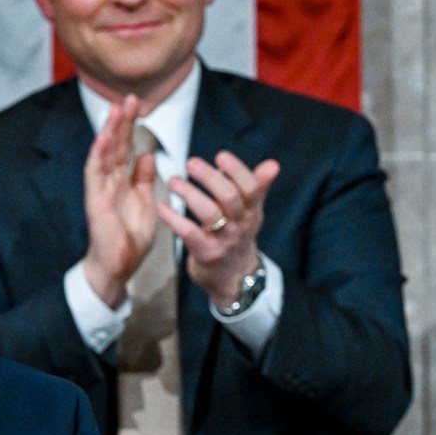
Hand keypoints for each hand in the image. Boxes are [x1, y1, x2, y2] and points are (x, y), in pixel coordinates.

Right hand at [80, 94, 162, 308]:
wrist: (118, 266)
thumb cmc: (129, 239)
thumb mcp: (145, 203)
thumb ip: (144, 179)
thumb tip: (147, 155)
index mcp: (122, 181)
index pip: (126, 147)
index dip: (131, 126)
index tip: (139, 105)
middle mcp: (109, 181)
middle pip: (114, 145)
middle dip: (121, 121)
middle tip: (129, 97)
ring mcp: (100, 189)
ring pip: (103, 154)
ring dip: (109, 131)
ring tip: (115, 109)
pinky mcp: (95, 201)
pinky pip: (94, 175)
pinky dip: (97, 156)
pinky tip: (102, 139)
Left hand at [157, 151, 279, 307]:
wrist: (233, 278)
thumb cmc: (237, 237)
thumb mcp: (251, 213)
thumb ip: (257, 187)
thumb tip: (273, 164)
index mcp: (251, 210)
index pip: (251, 187)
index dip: (237, 170)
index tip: (221, 156)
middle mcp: (241, 225)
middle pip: (229, 197)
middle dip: (210, 178)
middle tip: (191, 162)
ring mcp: (224, 241)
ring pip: (209, 214)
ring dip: (190, 194)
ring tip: (173, 181)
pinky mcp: (206, 254)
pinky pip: (189, 234)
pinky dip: (174, 219)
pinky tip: (162, 207)